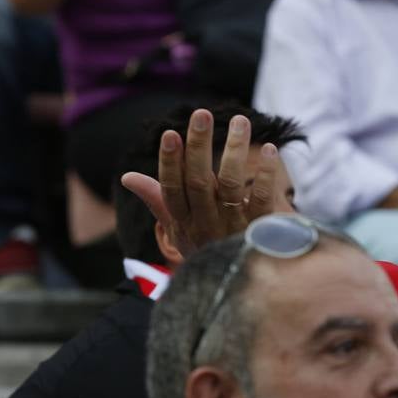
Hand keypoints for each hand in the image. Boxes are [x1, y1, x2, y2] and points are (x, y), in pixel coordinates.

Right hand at [119, 108, 281, 258]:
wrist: (239, 284)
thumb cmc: (206, 247)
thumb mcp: (179, 229)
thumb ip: (158, 200)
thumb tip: (128, 176)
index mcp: (183, 222)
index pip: (171, 189)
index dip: (169, 162)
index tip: (170, 133)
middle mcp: (205, 224)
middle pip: (199, 182)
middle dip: (198, 147)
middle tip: (201, 113)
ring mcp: (233, 227)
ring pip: (230, 185)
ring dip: (234, 151)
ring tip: (240, 120)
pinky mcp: (260, 229)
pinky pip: (262, 200)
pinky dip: (266, 175)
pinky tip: (270, 150)